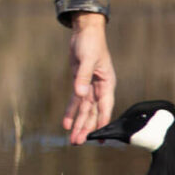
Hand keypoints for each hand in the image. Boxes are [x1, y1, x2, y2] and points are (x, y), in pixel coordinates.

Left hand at [62, 12, 114, 144]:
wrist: (85, 32)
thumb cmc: (91, 43)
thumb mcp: (87, 59)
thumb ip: (82, 77)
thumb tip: (80, 93)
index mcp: (107, 84)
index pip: (105, 108)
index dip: (101, 123)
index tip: (97, 138)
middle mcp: (99, 89)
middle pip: (93, 112)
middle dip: (86, 128)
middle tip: (78, 142)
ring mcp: (89, 87)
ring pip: (84, 110)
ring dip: (78, 124)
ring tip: (72, 139)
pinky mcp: (79, 83)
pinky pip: (75, 101)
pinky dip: (71, 112)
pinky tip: (66, 124)